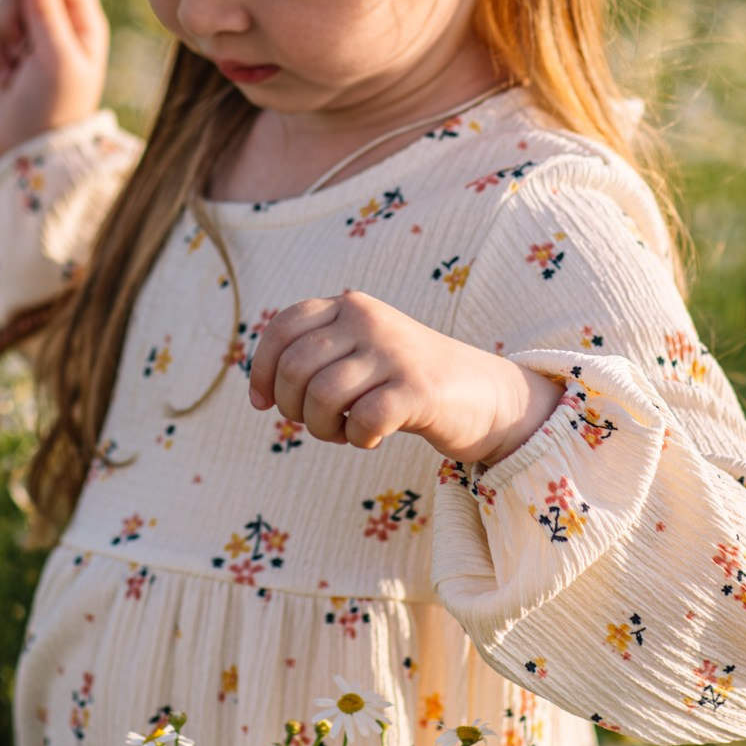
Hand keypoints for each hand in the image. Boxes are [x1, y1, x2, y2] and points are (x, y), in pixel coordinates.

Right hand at [0, 0, 111, 159]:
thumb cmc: (53, 109)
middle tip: (17, 48)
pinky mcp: (1, 45)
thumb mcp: (57, 60)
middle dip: (9, 12)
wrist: (25, 150)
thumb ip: (49, 13)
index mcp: (83, 20)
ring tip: (9, 68)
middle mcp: (57, 20)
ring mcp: (27, 32)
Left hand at [244, 290, 563, 465]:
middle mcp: (370, 319)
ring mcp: (395, 352)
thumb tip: (260, 388)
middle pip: (296, 368)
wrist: (484, 395)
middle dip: (294, 408)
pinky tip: (371, 439)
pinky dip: (357, 439)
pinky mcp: (418, 389)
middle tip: (317, 424)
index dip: (263, 370)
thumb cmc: (408, 380)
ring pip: (321, 396)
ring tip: (343, 433)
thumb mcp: (360, 352)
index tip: (263, 404)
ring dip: (322, 429)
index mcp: (352, 305)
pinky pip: (361, 420)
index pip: (282, 328)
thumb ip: (317, 354)